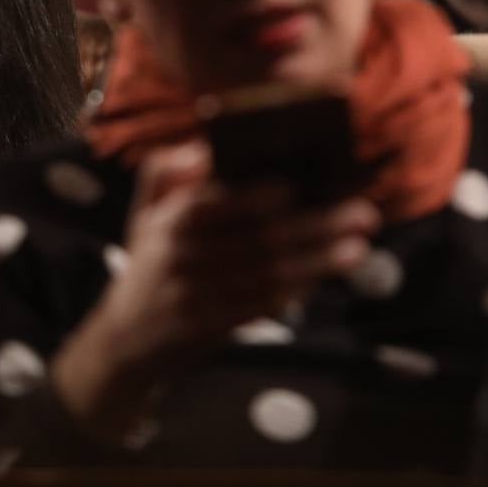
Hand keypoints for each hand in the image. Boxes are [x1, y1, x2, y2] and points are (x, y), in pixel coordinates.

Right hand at [52, 141, 378, 440]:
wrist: (127, 339)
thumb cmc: (149, 265)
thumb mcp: (143, 214)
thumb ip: (164, 172)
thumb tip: (201, 148)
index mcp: (168, 222)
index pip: (213, 203)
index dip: (253, 196)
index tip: (294, 186)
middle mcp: (182, 257)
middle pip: (255, 237)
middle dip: (313, 225)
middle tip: (360, 214)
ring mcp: (199, 294)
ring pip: (267, 273)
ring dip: (318, 261)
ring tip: (357, 248)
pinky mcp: (214, 325)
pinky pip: (262, 305)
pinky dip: (296, 292)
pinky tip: (324, 279)